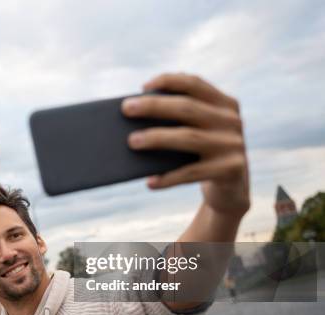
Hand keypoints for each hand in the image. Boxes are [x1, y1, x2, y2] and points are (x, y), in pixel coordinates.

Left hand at [122, 73, 249, 218]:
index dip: (168, 81)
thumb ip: (178, 121)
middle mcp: (231, 121)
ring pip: (188, 138)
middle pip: (187, 108)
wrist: (232, 189)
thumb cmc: (201, 155)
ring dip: (157, 138)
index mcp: (224, 104)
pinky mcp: (230, 170)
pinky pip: (192, 172)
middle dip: (154, 106)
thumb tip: (135, 119)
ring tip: (131, 142)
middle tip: (126, 109)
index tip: (142, 87)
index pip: (194, 84)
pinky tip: (150, 181)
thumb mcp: (197, 133)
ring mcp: (233, 145)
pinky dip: (168, 177)